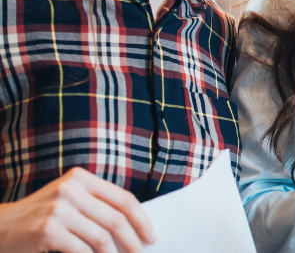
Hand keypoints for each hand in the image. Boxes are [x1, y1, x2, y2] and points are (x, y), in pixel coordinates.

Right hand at [0, 167, 156, 252]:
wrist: (2, 227)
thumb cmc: (43, 216)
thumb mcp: (71, 200)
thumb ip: (98, 205)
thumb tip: (136, 226)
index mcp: (81, 178)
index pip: (124, 199)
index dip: (142, 220)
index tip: (151, 236)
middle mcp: (71, 189)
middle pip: (116, 219)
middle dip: (132, 241)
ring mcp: (58, 209)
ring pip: (101, 238)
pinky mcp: (48, 230)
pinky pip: (82, 250)